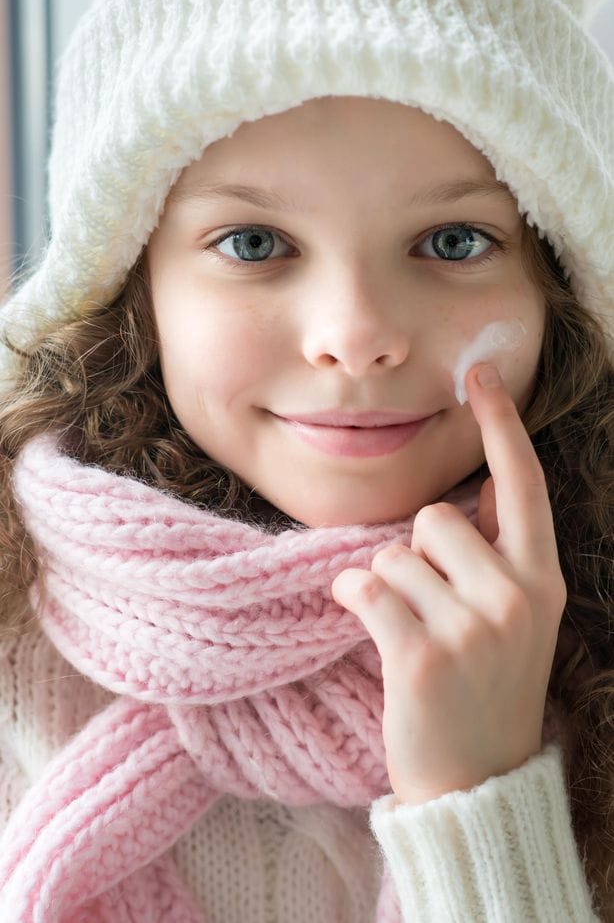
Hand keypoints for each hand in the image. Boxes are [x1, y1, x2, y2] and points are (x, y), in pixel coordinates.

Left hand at [331, 362, 566, 805]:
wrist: (476, 781)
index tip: (480, 372)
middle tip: (431, 608)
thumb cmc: (486, 686)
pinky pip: (364, 585)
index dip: (501, 425)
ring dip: (387, 584)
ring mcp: (473, 627)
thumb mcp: (517, 617)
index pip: (523, 485)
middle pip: (434, 516)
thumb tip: (482, 487)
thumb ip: (501, 552)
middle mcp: (516, 595)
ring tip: (411, 631)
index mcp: (541, 579)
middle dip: (417, 551)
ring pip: (393, 552)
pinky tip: (372, 628)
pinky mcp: (422, 653)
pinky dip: (352, 599)